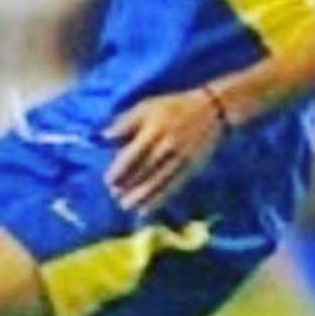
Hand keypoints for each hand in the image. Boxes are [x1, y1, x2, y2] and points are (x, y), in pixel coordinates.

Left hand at [104, 89, 226, 214]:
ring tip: (126, 206)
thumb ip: (125, 121)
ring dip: (140, 197)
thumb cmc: (173, 107)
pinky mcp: (191, 168)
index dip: (119, 170)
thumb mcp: (147, 106)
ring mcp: (181, 158)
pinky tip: (146, 209)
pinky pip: (173, 187)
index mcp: (155, 128)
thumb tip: (103, 136)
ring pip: (157, 182)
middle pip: (144, 170)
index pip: (133, 154)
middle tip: (114, 195)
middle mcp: (168, 145)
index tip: (108, 180)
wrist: (212, 110)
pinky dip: (158, 200)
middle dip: (127, 185)